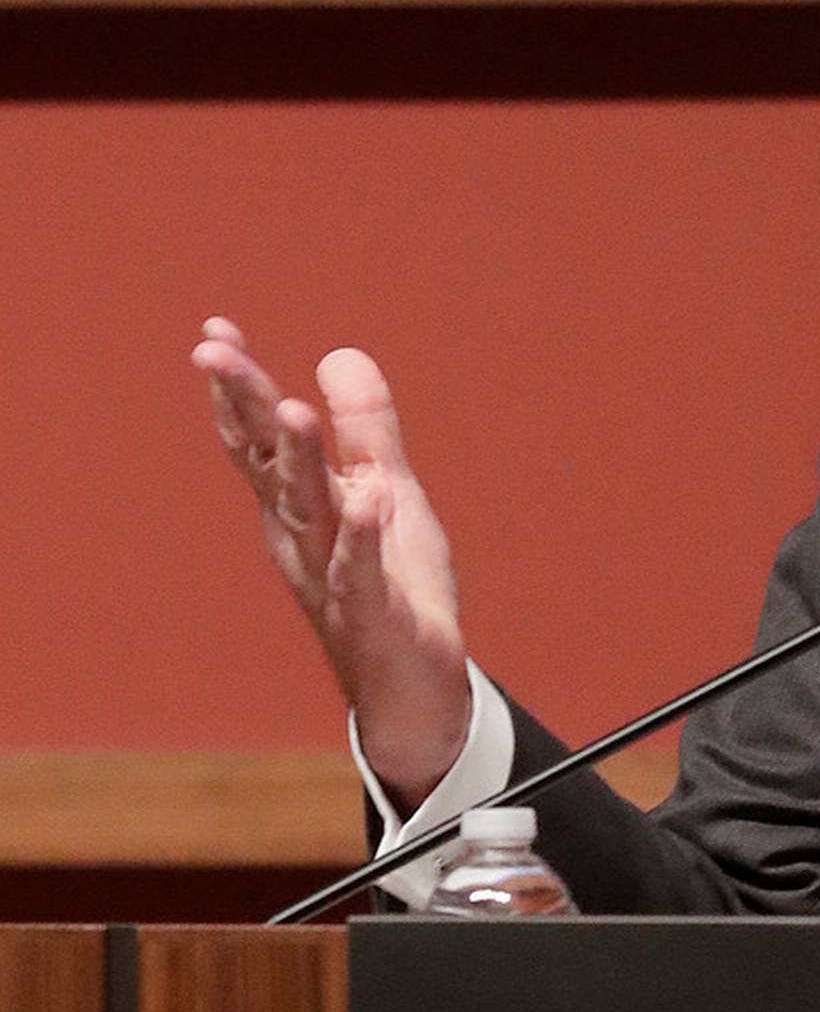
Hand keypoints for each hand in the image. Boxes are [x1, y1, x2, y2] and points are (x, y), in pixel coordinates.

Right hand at [191, 317, 469, 809]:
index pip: (257, 439)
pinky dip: (360, 538)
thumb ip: (365, 427)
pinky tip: (365, 503)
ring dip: (298, 461)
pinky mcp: (371, 611)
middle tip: (213, 352)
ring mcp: (331, 574)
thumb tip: (338, 353)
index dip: (237, 388)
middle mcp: (301, 536)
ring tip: (291, 408)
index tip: (213, 331)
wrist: (414, 679)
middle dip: (242, 409)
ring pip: (309, 511)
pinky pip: (360, 573)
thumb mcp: (385, 489)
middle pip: (266, 464)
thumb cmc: (393, 581)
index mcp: (299, 504)